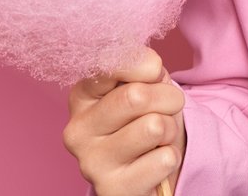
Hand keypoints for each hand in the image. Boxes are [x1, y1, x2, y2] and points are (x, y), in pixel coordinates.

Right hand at [63, 47, 186, 195]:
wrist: (148, 168)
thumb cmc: (145, 118)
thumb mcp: (145, 84)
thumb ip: (143, 67)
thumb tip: (150, 66)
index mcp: (81, 96)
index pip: (112, 63)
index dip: (146, 65)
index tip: (153, 72)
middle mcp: (77, 130)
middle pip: (136, 97)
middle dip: (167, 98)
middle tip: (169, 105)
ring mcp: (91, 163)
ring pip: (154, 127)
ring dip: (169, 129)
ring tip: (157, 137)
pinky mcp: (113, 190)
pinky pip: (164, 159)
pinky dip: (170, 156)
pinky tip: (154, 161)